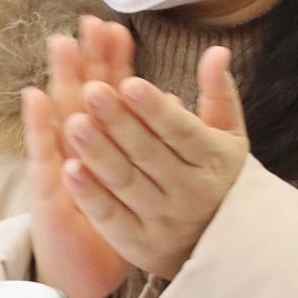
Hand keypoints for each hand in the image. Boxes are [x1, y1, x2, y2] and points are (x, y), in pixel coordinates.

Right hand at [22, 22, 135, 297]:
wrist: (86, 270)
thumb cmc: (119, 219)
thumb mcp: (144, 179)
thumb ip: (155, 139)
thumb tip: (178, 103)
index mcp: (107, 143)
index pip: (112, 94)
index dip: (115, 63)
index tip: (118, 28)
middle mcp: (80, 147)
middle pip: (84, 94)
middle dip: (89, 58)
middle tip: (90, 21)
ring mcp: (60, 164)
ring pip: (60, 115)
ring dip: (60, 79)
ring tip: (62, 44)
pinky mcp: (46, 189)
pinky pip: (42, 155)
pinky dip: (38, 126)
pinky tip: (35, 97)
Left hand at [59, 47, 250, 280]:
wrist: (222, 246)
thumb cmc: (219, 177)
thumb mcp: (229, 136)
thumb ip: (218, 93)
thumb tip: (216, 51)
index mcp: (213, 159)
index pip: (182, 130)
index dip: (155, 108)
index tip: (129, 82)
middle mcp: (190, 191)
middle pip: (149, 153)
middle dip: (118, 121)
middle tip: (92, 90)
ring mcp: (163, 220)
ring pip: (125, 182)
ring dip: (98, 152)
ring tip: (74, 122)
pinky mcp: (139, 244)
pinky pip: (110, 216)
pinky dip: (89, 193)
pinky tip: (68, 169)